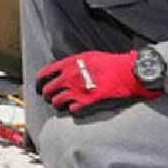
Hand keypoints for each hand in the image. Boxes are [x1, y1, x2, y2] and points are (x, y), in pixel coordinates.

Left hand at [36, 50, 161, 114]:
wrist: (129, 73)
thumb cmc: (111, 64)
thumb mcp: (89, 57)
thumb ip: (73, 64)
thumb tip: (63, 71)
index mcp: (69, 64)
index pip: (44, 74)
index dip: (39, 82)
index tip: (39, 87)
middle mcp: (70, 77)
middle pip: (47, 90)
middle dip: (47, 95)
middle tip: (51, 98)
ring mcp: (77, 91)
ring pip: (57, 102)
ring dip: (58, 105)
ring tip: (63, 105)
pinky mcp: (87, 103)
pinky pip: (71, 110)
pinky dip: (73, 110)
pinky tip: (77, 108)